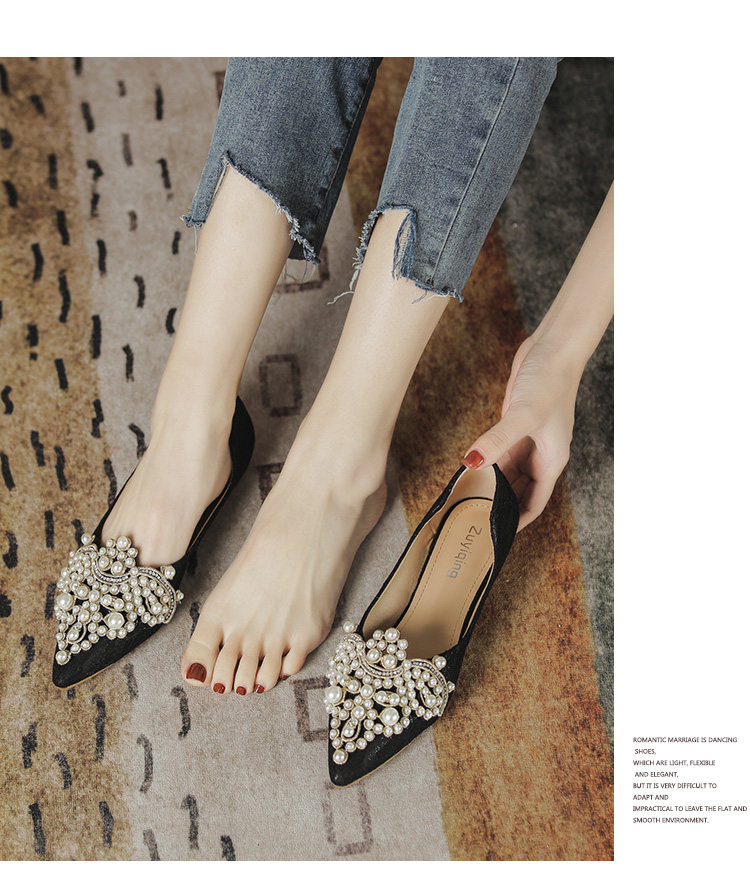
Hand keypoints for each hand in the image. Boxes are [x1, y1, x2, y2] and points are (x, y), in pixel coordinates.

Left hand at [462, 334, 580, 530]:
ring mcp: (527, 441)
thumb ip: (498, 440)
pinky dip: (486, 462)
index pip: (535, 503)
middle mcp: (540, 455)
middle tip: (472, 520)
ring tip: (466, 500)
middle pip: (519, 492)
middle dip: (500, 506)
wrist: (552, 350)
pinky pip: (499, 453)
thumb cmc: (550, 382)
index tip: (495, 536)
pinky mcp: (514, 427)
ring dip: (490, 485)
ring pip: (507, 473)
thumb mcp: (524, 415)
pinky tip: (469, 469)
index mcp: (551, 461)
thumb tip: (473, 462)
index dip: (517, 521)